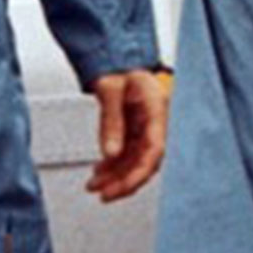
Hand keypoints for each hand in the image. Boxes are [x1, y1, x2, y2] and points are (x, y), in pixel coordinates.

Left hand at [85, 68, 168, 201]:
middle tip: (103, 194)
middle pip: (146, 161)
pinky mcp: (137, 130)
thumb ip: (111, 120)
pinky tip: (100, 172)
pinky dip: (113, 165)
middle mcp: (156, 121)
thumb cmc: (119, 66)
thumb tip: (110, 153)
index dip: (138, 173)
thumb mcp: (111, 88)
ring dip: (116, 176)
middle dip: (124, 181)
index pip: (155, 150)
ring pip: (135, 161)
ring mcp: (146, 127)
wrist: (117, 58)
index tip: (119, 188)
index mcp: (158, 108)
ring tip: (94, 185)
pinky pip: (128, 154)